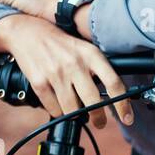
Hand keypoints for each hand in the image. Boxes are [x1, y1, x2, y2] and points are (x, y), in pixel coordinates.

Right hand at [0, 13, 133, 130]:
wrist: (27, 32)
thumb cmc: (59, 43)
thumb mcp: (83, 48)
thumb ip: (97, 68)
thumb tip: (113, 95)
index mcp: (90, 54)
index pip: (113, 83)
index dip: (123, 105)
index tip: (127, 117)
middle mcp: (75, 64)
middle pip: (94, 103)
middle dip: (99, 118)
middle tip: (100, 122)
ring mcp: (56, 75)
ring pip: (73, 111)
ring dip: (76, 115)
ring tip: (76, 110)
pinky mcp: (40, 83)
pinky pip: (55, 110)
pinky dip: (58, 111)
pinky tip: (59, 102)